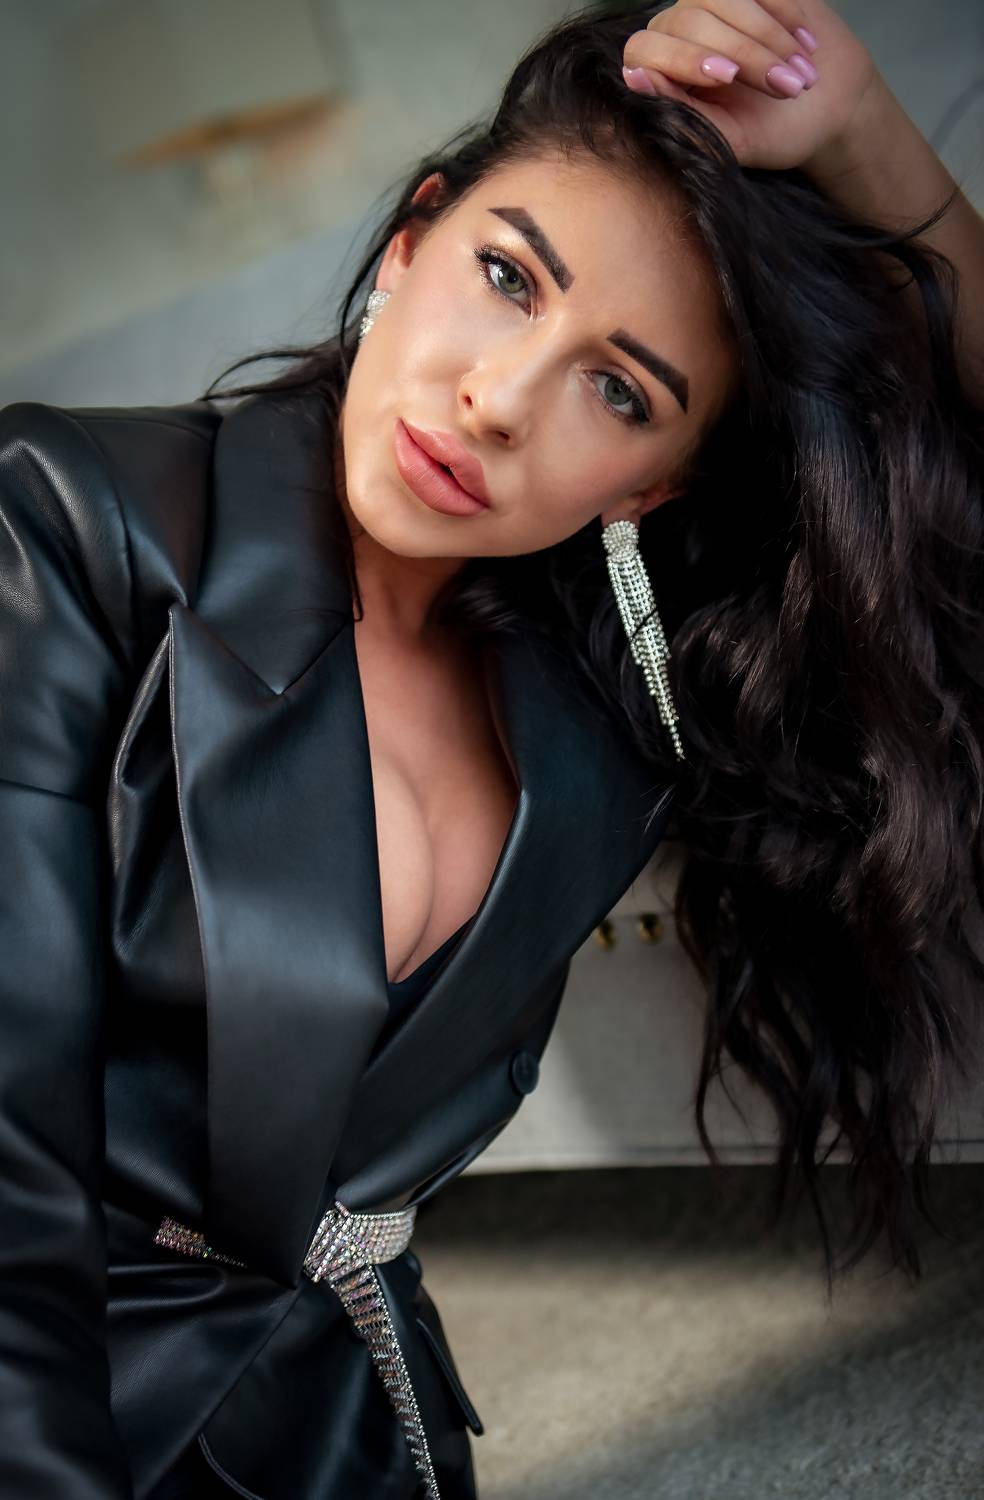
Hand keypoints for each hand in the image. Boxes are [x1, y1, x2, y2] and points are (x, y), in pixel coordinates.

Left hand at [622, 0, 878, 172]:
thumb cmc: (768, 131)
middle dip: (746, 56)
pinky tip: (806, 44)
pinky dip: (787, 14)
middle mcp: (677, 29)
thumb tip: (636, 76)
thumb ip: (680, 113)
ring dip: (769, 37)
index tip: (728, 76)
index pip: (646, 49)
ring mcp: (711, 2)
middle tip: (786, 88)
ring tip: (801, 75)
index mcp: (659, 70)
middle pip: (692, 23)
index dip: (684, 58)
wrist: (823, 110)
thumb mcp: (726, 136)